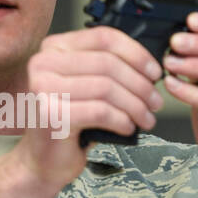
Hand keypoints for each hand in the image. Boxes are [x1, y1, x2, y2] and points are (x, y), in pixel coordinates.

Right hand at [10, 26, 163, 190]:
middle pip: (107, 63)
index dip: (136, 54)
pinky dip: (121, 120)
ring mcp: (44, 89)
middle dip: (140, 85)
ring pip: (106, 88)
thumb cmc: (68, 122)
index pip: (103, 37)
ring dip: (135, 105)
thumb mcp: (85, 86)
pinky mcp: (51, 115)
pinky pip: (100, 112)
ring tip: (146, 118)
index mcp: (53, 48)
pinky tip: (128, 127)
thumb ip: (106, 68)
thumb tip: (149, 68)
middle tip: (155, 102)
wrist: (41, 159)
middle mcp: (43, 64)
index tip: (154, 73)